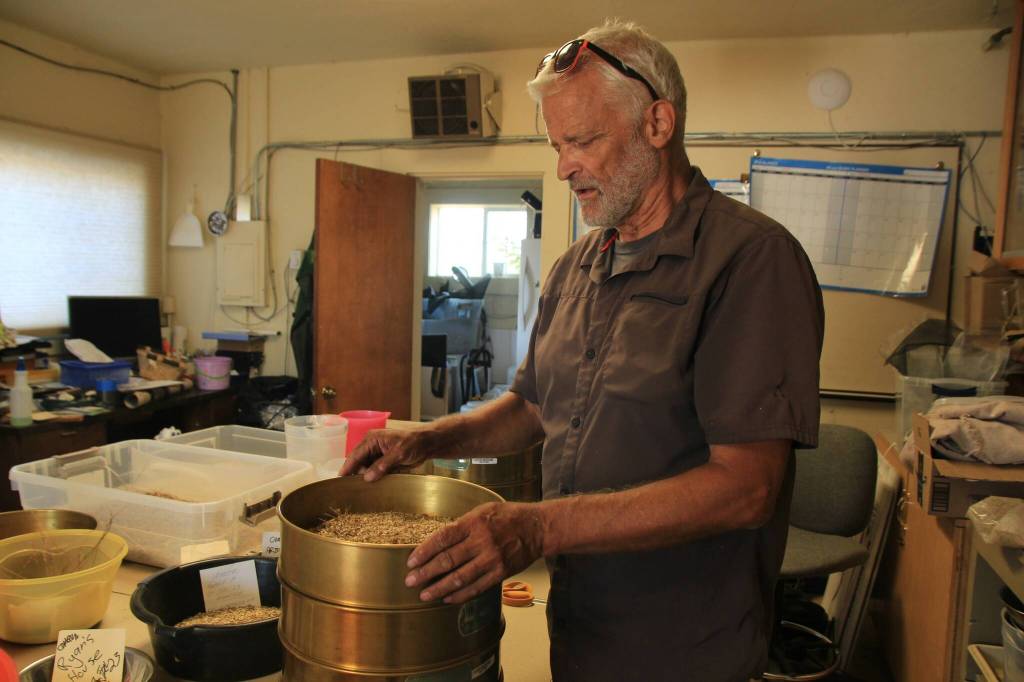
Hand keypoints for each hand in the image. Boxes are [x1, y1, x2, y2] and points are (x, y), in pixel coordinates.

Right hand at [339, 428, 431, 480]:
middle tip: (354, 489)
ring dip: (367, 477)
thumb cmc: (414, 444)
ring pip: (365, 468)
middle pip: (358, 462)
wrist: (427, 444)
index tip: (340, 479)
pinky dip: (374, 477)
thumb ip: (382, 465)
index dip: (347, 467)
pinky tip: (375, 484)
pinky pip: (374, 470)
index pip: (355, 455)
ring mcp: (377, 453)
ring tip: (366, 488)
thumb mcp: (399, 454)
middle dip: (357, 474)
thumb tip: (367, 477)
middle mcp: (371, 445)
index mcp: (372, 439)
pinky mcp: (383, 461)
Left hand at [405, 502, 545, 603]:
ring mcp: (492, 559)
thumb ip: (463, 525)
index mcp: (474, 523)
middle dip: (426, 572)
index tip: (411, 561)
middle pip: (448, 560)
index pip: (443, 538)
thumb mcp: (483, 511)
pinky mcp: (501, 573)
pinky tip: (447, 598)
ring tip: (424, 595)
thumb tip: (439, 541)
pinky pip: (477, 587)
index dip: (424, 551)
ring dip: (439, 588)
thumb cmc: (507, 516)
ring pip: (460, 577)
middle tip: (410, 581)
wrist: (537, 528)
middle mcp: (482, 541)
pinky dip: (460, 595)